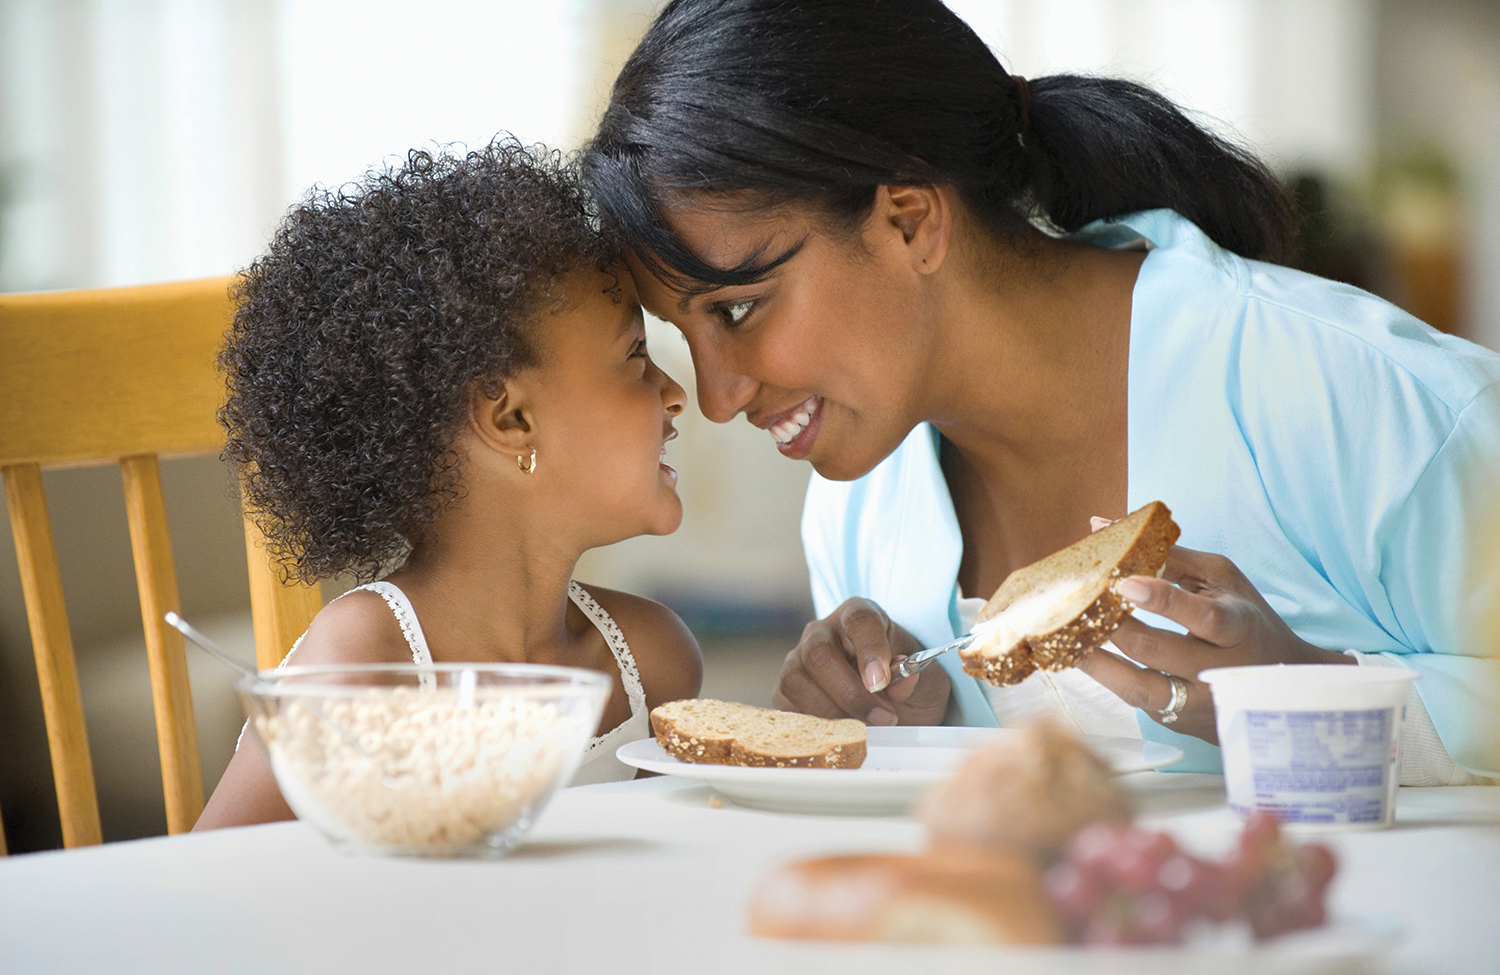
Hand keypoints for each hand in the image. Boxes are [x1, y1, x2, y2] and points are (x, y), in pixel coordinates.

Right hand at [772, 598, 951, 725]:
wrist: (893, 707)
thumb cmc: (906, 684)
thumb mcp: (926, 681)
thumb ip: (915, 679)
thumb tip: (901, 681)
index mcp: (859, 616)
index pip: (859, 621)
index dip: (869, 649)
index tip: (881, 682)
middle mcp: (823, 633)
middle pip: (819, 654)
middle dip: (851, 693)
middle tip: (884, 718)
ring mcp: (798, 660)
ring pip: (795, 680)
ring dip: (831, 712)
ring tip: (866, 729)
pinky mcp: (787, 691)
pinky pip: (787, 706)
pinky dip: (813, 724)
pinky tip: (842, 733)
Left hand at [1075, 528, 1351, 742]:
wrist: (1282, 684)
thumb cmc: (1244, 617)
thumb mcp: (1220, 579)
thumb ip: (1167, 555)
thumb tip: (1102, 526)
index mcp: (1240, 627)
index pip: (1205, 616)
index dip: (1164, 600)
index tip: (1124, 583)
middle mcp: (1222, 670)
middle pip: (1158, 651)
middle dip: (1112, 627)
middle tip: (1078, 606)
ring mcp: (1200, 703)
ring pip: (1140, 689)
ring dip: (1097, 663)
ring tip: (1067, 639)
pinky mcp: (1180, 721)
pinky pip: (1136, 702)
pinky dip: (1106, 679)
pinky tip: (1082, 658)